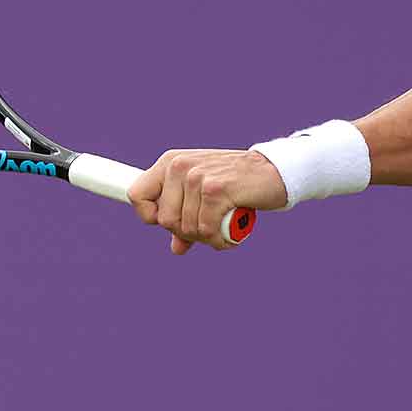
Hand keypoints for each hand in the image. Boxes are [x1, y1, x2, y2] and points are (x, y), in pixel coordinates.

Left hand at [128, 149, 288, 254]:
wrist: (275, 171)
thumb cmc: (238, 183)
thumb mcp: (207, 195)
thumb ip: (188, 216)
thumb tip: (176, 248)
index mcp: (170, 162)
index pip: (137, 195)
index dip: (149, 216)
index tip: (173, 225)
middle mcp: (179, 166)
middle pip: (164, 220)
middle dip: (188, 232)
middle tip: (210, 228)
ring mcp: (197, 177)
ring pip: (186, 228)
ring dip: (207, 237)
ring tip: (224, 228)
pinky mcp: (216, 190)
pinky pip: (206, 229)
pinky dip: (219, 239)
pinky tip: (231, 233)